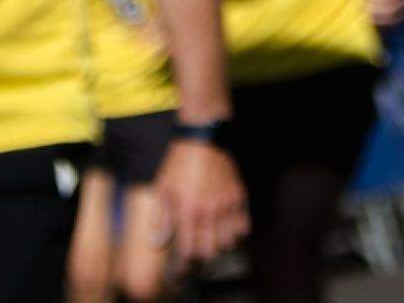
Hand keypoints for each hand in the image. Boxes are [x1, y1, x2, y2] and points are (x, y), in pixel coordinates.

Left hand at [152, 140, 247, 264]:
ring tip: (212, 241)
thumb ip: (161, 220)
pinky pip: (244, 225)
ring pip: (229, 242)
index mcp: (187, 210)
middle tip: (197, 254)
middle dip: (202, 258)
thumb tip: (159, 244)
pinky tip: (228, 229)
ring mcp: (226, 203)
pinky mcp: (239, 194)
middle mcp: (208, 210)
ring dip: (220, 246)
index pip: (188, 251)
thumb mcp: (163, 189)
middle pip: (210, 252)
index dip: (184, 266)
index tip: (181, 269)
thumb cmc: (179, 162)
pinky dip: (237, 233)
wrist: (203, 135)